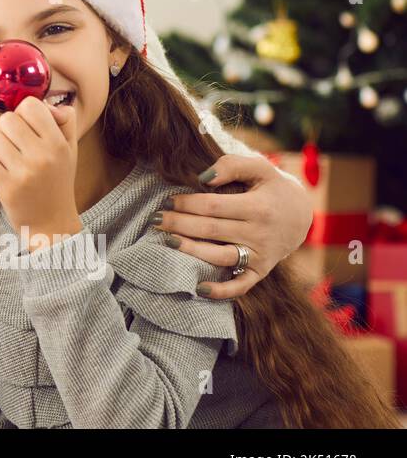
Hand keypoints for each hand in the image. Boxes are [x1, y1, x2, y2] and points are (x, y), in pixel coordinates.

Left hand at [0, 96, 81, 244]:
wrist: (53, 225)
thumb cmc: (57, 182)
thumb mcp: (70, 149)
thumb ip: (64, 121)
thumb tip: (46, 103)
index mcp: (58, 143)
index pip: (29, 105)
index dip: (23, 114)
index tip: (27, 129)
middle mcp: (42, 156)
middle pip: (7, 119)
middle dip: (7, 131)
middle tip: (16, 147)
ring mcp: (24, 173)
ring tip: (9, 162)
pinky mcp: (7, 188)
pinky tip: (2, 174)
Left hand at [152, 154, 313, 298]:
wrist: (302, 214)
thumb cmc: (272, 187)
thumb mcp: (260, 168)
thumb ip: (232, 166)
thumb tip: (203, 177)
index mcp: (258, 207)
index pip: (214, 207)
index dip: (187, 204)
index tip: (168, 201)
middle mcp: (260, 234)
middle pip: (211, 230)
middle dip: (179, 225)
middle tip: (155, 219)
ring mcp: (261, 255)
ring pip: (220, 257)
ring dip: (191, 251)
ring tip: (167, 241)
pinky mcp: (261, 271)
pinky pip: (241, 285)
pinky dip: (221, 291)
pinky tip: (198, 288)